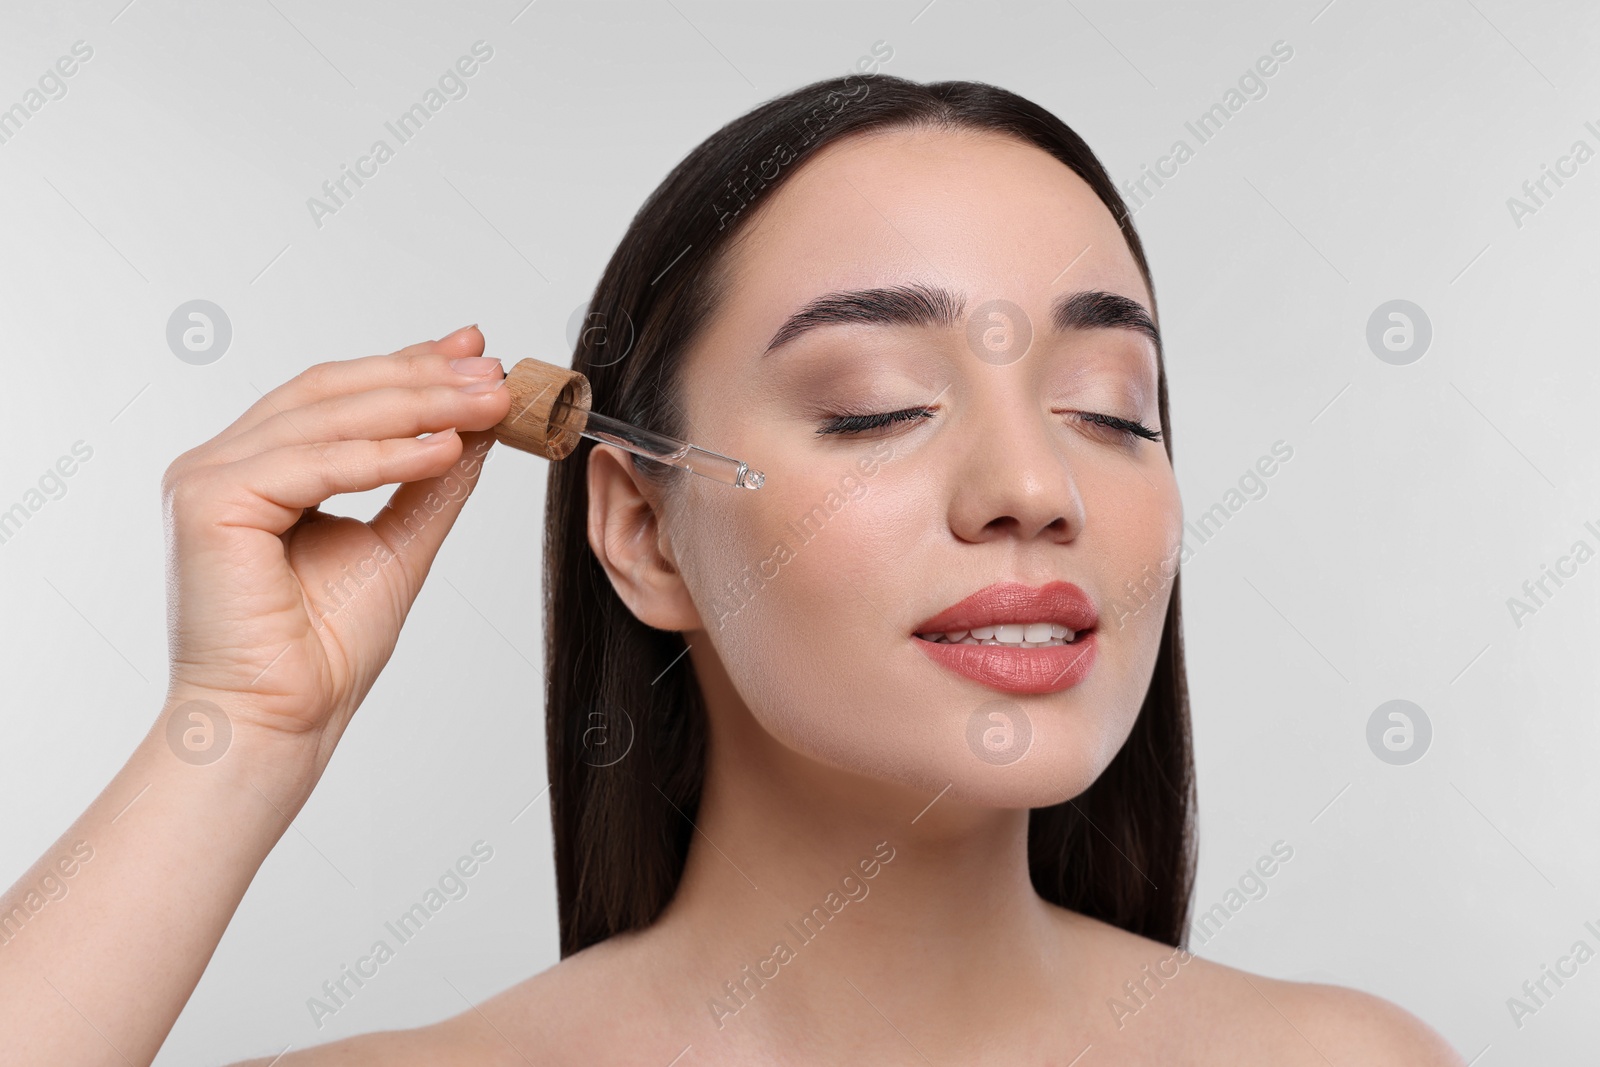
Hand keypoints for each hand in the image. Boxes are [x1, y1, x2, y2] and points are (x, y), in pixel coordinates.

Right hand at [159, 324, 511, 782]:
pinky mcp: (208, 502)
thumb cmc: (324, 651)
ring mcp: (207, 477)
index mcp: (257, 467)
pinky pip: (312, 464)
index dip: (409, 365)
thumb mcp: (399, 545)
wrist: (281, 721)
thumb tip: (476, 427)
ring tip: (487, 404)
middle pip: (333, 393)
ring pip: (326, 418)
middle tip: (493, 369)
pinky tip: (441, 449)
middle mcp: (223, 462)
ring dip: (417, 406)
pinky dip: (382, 455)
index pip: (340, 396)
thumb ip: (429, 482)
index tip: (478, 349)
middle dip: (421, 376)